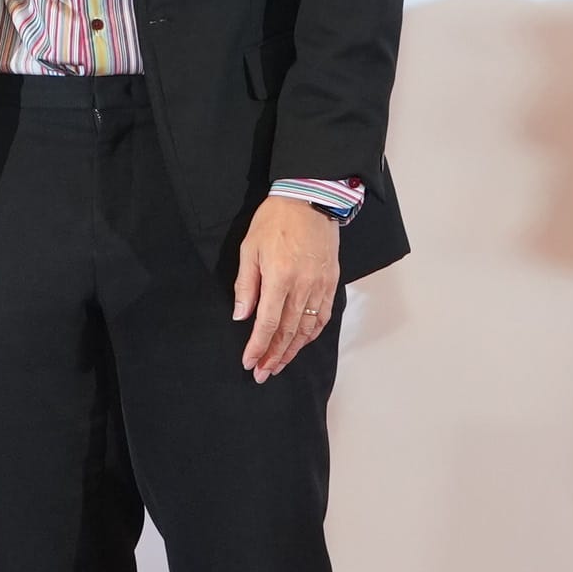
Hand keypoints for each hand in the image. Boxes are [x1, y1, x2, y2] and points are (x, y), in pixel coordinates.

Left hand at [231, 195, 344, 380]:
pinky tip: (302, 343)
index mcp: (280, 277)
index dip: (258, 347)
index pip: (268, 323)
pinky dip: (312, 334)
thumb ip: (246, 284)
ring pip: (307, 328)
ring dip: (293, 350)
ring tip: (279, 365)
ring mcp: (320, 285)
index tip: (249, 362)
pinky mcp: (331, 281)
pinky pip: (323, 316)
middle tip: (263, 373)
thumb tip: (241, 316)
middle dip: (274, 356)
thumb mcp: (249, 248)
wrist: (310, 198)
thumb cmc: (274, 220)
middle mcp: (303, 285)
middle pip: (288, 332)